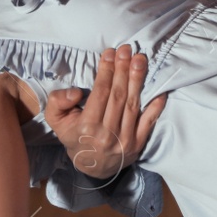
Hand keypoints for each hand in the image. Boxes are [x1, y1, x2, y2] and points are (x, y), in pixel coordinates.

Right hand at [42, 44, 166, 179]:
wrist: (92, 167)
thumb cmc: (74, 137)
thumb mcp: (56, 121)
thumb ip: (57, 103)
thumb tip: (75, 92)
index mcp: (87, 127)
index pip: (100, 93)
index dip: (106, 71)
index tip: (110, 53)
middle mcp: (107, 134)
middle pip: (118, 95)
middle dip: (123, 69)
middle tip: (127, 50)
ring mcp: (125, 140)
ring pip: (133, 104)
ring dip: (138, 80)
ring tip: (140, 59)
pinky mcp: (138, 144)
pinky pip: (149, 122)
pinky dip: (156, 106)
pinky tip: (160, 89)